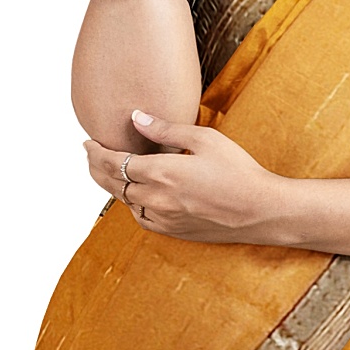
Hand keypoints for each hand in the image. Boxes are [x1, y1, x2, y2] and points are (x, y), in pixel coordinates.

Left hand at [85, 110, 289, 242]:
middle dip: (97, 169)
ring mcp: (165, 218)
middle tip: (91, 156)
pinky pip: (142, 219)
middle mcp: (157, 198)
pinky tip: (135, 197)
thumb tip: (137, 118)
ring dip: (114, 188)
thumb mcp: (205, 139)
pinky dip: (133, 206)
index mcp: (162, 172)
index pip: (114, 162)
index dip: (96, 153)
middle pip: (113, 184)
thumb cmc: (239, 172)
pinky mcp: (175, 232)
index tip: (88, 144)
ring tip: (108, 174)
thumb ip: (166, 130)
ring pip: (126, 203)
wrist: (261, 210)